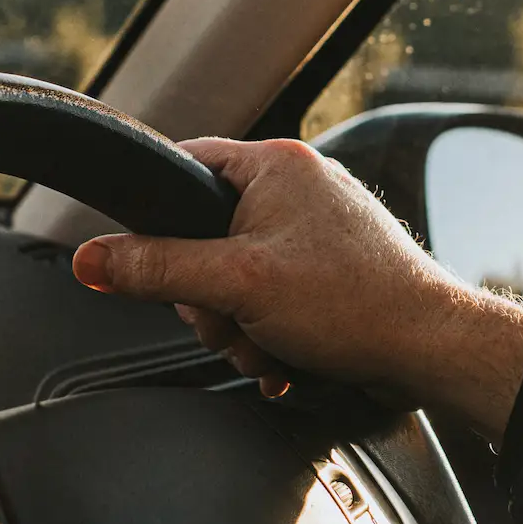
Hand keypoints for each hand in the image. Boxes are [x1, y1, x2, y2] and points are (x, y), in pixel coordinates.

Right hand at [72, 138, 522, 437]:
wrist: (430, 350)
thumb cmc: (356, 303)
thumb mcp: (236, 285)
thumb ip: (156, 269)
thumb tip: (92, 259)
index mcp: (276, 164)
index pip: (184, 165)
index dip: (158, 217)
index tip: (149, 258)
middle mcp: (299, 187)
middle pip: (204, 239)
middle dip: (211, 300)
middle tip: (234, 321)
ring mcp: (318, 232)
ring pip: (236, 281)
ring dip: (241, 329)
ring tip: (271, 347)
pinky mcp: (331, 273)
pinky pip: (271, 301)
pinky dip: (271, 337)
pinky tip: (287, 359)